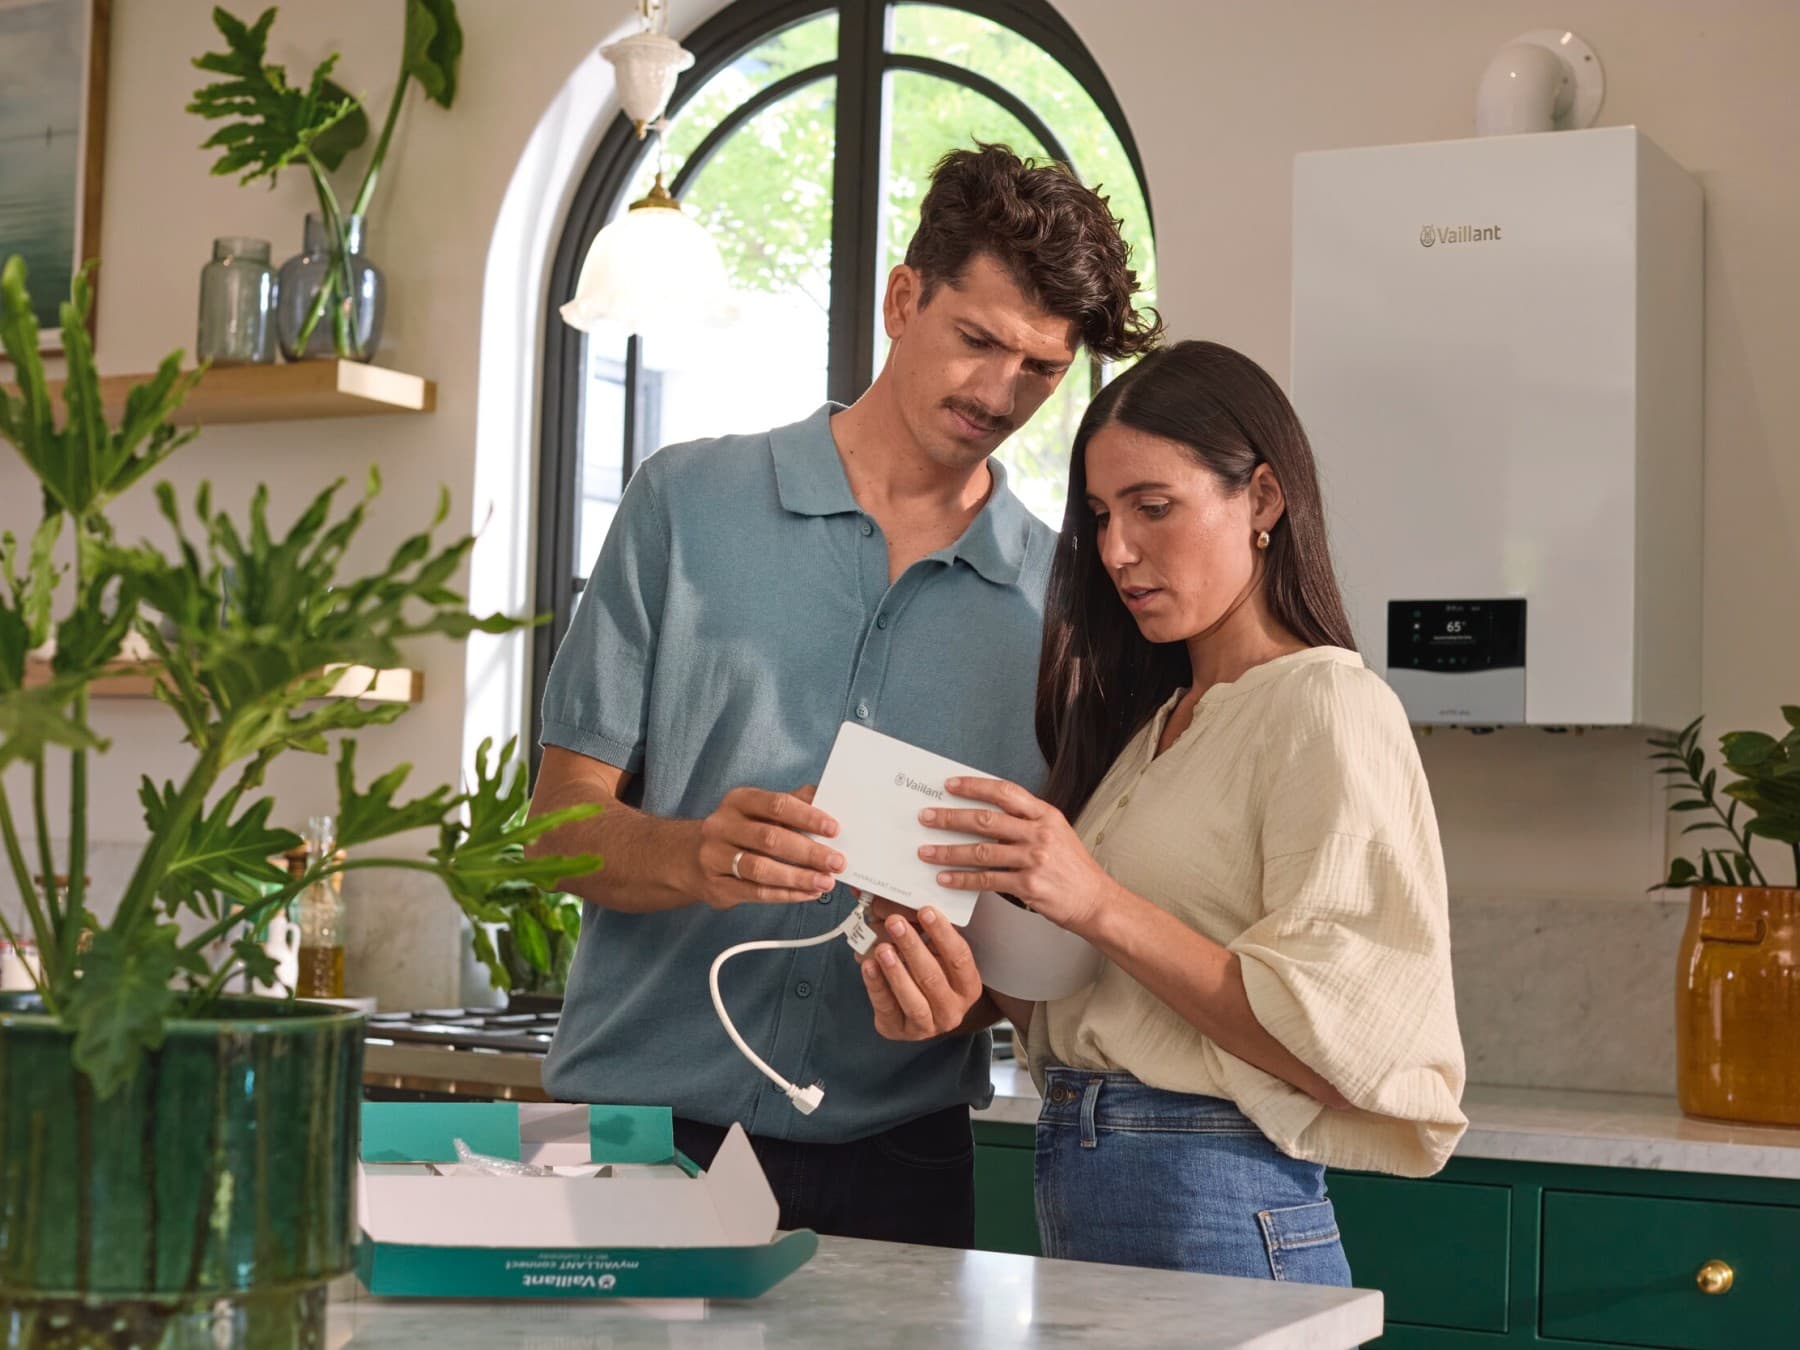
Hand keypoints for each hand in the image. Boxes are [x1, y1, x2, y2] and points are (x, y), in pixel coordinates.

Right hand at [691, 784, 843, 908]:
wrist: (694, 857)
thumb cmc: (739, 832)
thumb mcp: (760, 811)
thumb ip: (792, 804)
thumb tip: (827, 798)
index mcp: (738, 801)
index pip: (776, 804)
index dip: (807, 817)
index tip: (833, 829)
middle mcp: (721, 826)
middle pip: (770, 838)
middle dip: (808, 852)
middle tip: (836, 862)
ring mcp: (715, 857)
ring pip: (761, 869)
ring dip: (798, 877)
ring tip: (825, 882)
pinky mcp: (717, 886)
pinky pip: (756, 892)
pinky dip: (786, 894)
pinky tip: (807, 893)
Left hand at [860, 904, 984, 1040]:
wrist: (917, 1014)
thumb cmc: (929, 976)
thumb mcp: (934, 954)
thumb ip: (920, 930)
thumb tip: (889, 899)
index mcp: (968, 986)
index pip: (959, 957)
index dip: (942, 933)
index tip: (925, 910)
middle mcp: (952, 1009)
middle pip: (933, 977)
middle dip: (912, 947)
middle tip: (895, 922)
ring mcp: (926, 1025)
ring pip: (912, 999)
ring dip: (895, 970)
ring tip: (882, 946)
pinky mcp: (898, 1030)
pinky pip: (886, 1007)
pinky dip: (876, 984)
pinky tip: (868, 965)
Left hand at [917, 777, 1115, 933]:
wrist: (1095, 901)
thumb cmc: (1073, 868)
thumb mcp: (1057, 833)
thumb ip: (1026, 822)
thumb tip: (984, 816)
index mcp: (1046, 814)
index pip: (1005, 792)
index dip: (974, 786)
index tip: (949, 784)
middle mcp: (1040, 833)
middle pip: (986, 819)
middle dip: (950, 817)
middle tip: (926, 817)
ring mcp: (1034, 859)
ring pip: (981, 851)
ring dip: (948, 851)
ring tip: (926, 851)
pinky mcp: (1028, 885)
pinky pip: (987, 880)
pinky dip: (962, 879)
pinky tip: (945, 878)